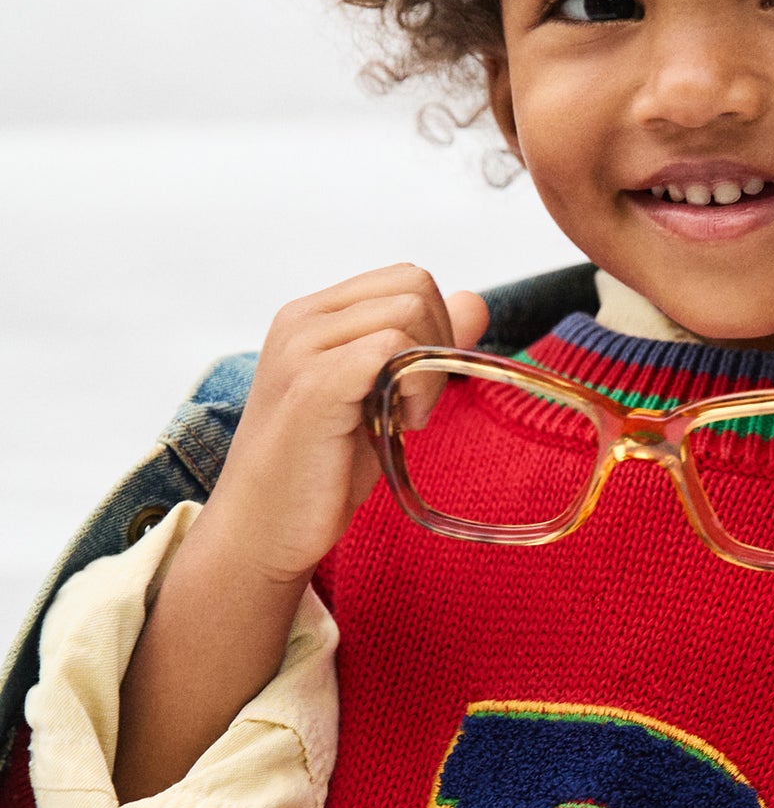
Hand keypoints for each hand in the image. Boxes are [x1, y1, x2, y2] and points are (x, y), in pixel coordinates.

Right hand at [196, 266, 488, 590]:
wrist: (263, 530)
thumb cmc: (319, 469)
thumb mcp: (383, 397)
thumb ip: (423, 345)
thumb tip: (475, 300)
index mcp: (313, 316)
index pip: (405, 278)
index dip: (437, 327)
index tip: (421, 384)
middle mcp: (301, 320)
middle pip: (414, 285)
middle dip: (439, 343)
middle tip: (415, 405)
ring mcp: (302, 349)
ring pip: (409, 312)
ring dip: (428, 370)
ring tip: (403, 418)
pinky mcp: (312, 386)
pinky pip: (390, 349)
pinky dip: (416, 386)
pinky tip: (400, 425)